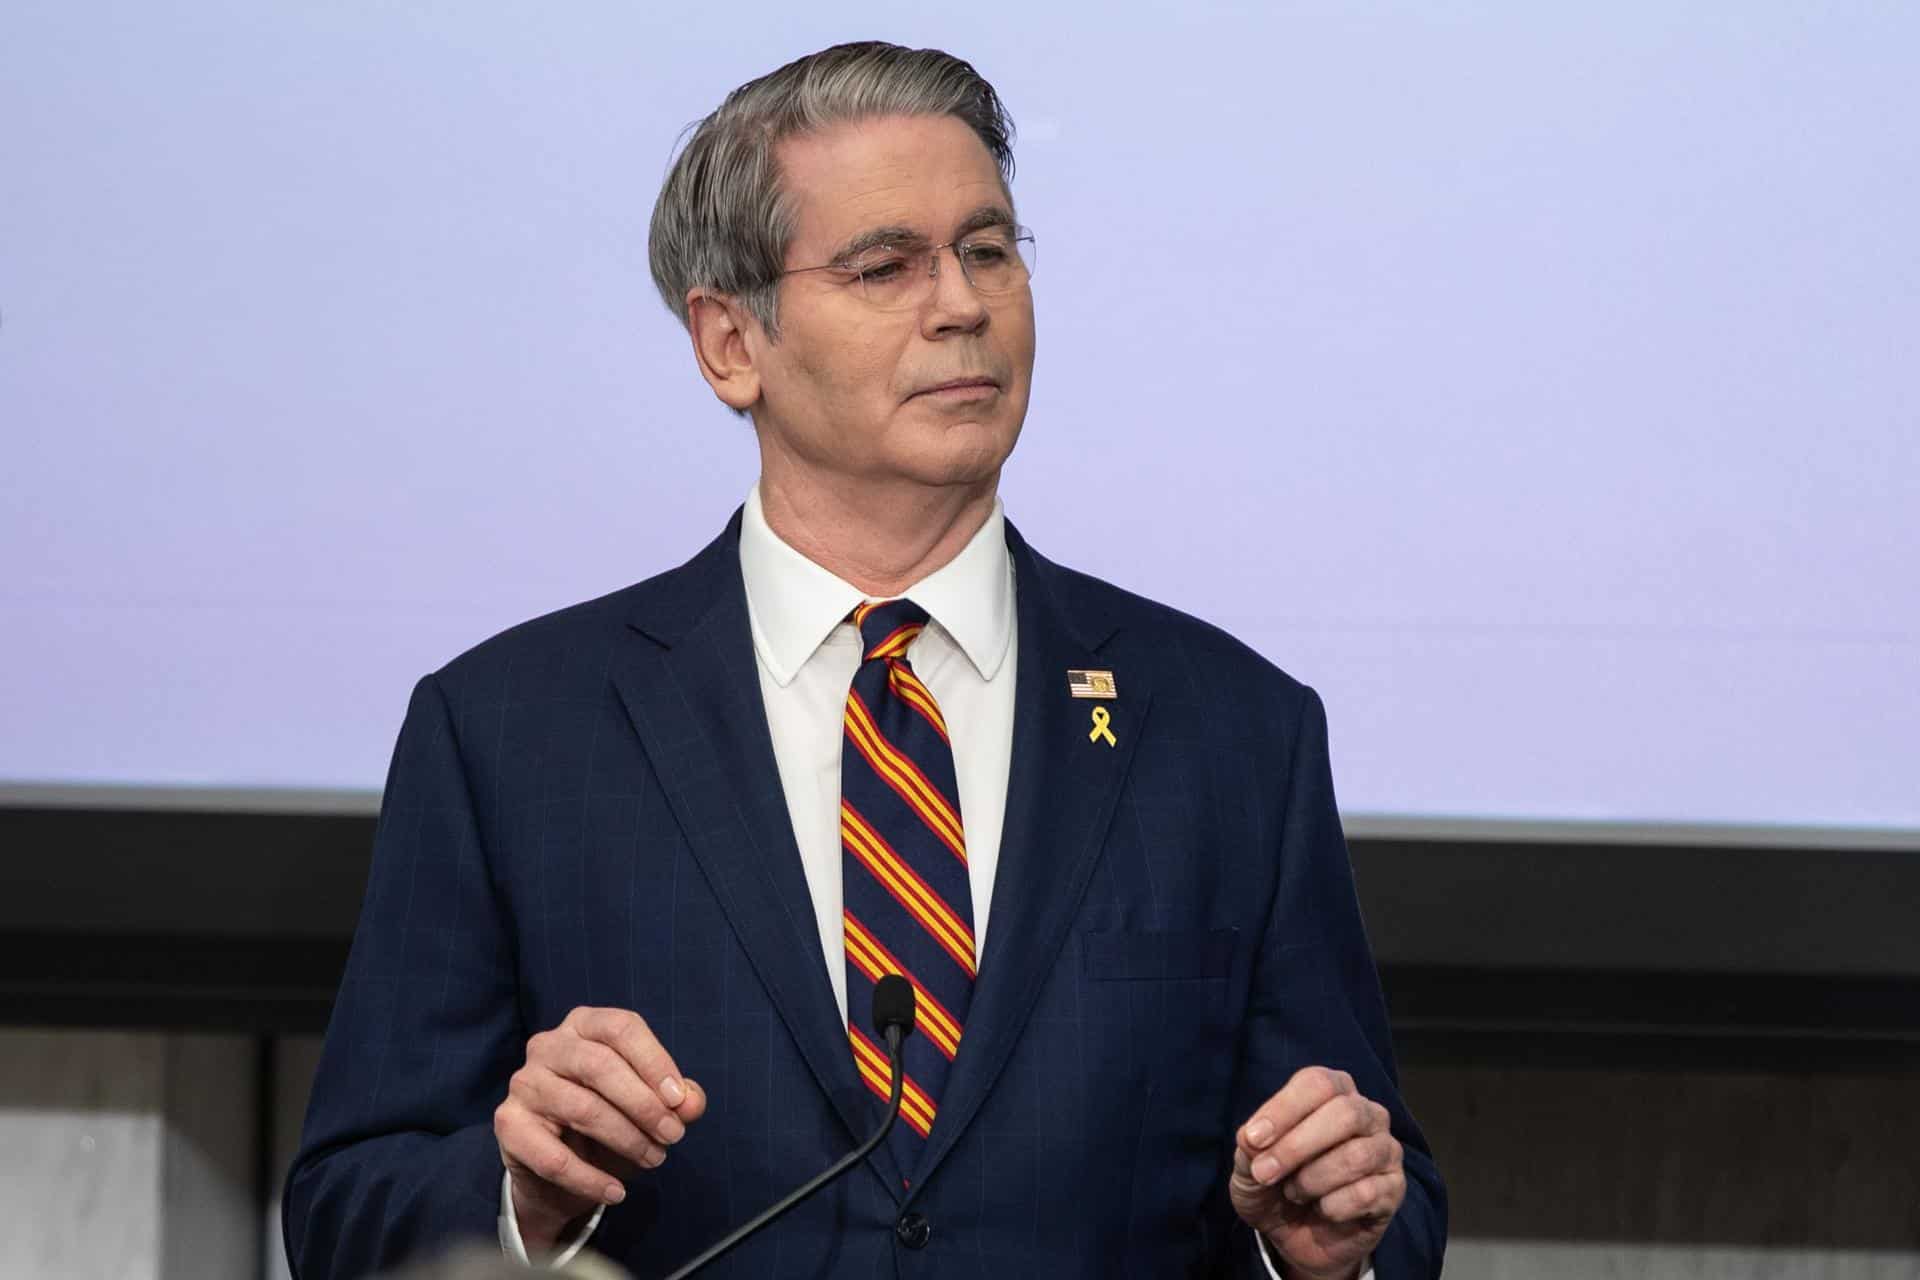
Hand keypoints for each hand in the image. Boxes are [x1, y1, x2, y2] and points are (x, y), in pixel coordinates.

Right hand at [494, 1007, 707, 1252]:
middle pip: (600, 1065)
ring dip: (626, 1139)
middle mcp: (548, 1045)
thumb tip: (692, 1102)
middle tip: (673, 1136)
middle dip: (644, 1105)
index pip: (621, 1028)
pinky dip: (589, 1178)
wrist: (557, 1168)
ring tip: (654, 1160)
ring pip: (582, 1109)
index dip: (655, 1062)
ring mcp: (524, 1083)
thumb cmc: (607, 1119)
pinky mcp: (509, 1124)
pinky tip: (616, 1191)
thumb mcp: (648, 1105)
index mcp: (585, 1024)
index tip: (679, 1101)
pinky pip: (552, 1156)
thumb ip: (675, 1100)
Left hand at [1230, 1066, 1403, 1279]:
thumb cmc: (1274, 1187)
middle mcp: (1366, 1114)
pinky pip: (1367, 1194)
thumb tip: (1250, 1138)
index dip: (1284, 1109)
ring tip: (1293, 1193)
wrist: (1296, 1238)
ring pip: (1357, 1156)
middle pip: (1345, 1113)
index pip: (1318, 1084)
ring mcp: (1386, 1151)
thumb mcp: (1249, 1169)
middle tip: (1265, 1173)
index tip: (1253, 1139)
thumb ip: (1249, 1149)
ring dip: (1313, 1179)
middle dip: (1297, 1146)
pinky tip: (1322, 1210)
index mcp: (1333, 1092)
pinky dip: (1333, 1207)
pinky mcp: (1394, 1190)